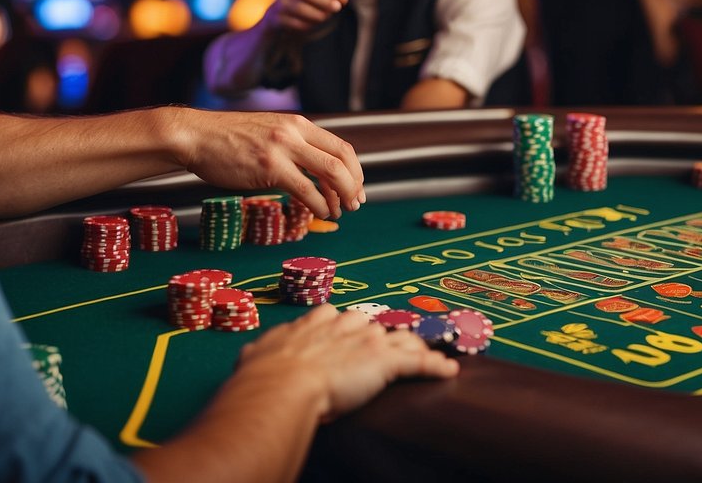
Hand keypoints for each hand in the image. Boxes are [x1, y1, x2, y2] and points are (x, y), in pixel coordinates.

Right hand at [173, 110, 365, 218]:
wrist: (195, 136)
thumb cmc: (227, 139)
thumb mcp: (268, 131)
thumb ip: (292, 145)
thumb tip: (314, 170)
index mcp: (298, 124)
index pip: (341, 146)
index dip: (355, 170)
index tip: (356, 187)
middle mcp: (295, 132)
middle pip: (342, 159)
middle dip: (354, 185)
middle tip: (356, 203)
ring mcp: (282, 149)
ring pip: (330, 173)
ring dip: (342, 196)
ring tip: (340, 211)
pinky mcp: (269, 168)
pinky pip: (306, 190)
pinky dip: (319, 205)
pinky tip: (320, 213)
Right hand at [235, 304, 459, 420]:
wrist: (282, 385)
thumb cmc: (264, 375)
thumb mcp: (257, 356)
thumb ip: (261, 351)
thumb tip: (252, 353)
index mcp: (315, 323)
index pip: (337, 315)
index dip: (345, 327)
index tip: (347, 335)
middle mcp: (344, 325)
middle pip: (373, 323)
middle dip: (381, 335)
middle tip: (389, 347)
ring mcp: (367, 341)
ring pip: (400, 338)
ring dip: (414, 347)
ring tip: (428, 354)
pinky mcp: (385, 361)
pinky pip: (418, 361)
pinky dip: (435, 365)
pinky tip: (449, 369)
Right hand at [265, 0, 348, 34]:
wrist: (271, 27)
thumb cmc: (298, 16)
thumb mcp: (314, 6)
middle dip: (324, 0)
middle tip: (338, 7)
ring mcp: (280, 5)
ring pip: (298, 7)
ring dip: (314, 13)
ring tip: (324, 19)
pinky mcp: (273, 19)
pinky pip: (288, 22)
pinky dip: (301, 24)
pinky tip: (308, 27)